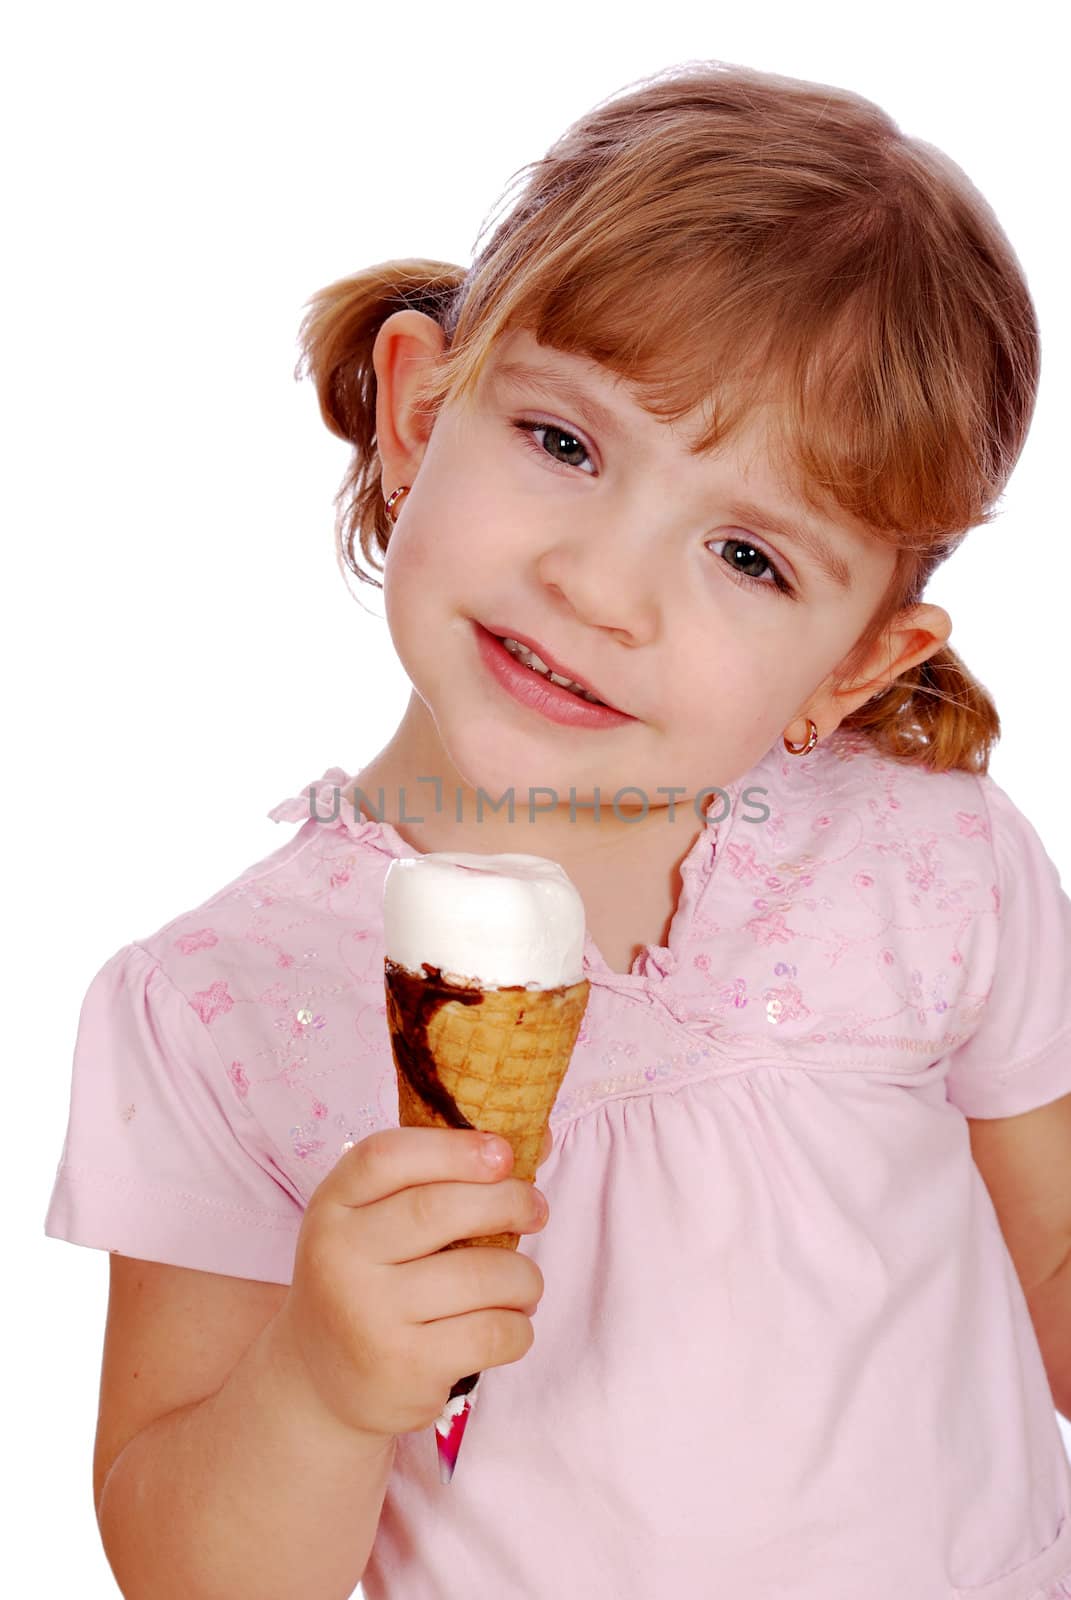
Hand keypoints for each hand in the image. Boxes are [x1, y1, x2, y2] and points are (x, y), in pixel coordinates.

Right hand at [277, 1127, 551, 1440]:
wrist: (322, 1384)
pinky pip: (492, 1333)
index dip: (453, 1148)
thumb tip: (539, 1140)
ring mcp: (369, 1316)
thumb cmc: (370, 1282)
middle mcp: (339, 1257)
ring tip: (525, 1284)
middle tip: (536, 1209)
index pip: (385, 1156)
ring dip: (524, 1276)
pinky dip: (519, 1326)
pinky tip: (510, 1324)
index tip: (503, 1154)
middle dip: (508, 1202)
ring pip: (480, 1275)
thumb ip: (437, 1180)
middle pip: (438, 1208)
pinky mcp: (405, 1368)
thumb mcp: (374, 1224)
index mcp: (332, 1206)